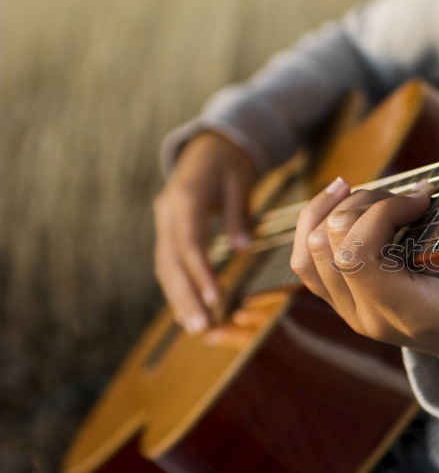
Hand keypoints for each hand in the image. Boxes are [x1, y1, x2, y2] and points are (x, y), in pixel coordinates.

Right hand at [153, 132, 255, 333]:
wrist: (209, 144)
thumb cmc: (229, 161)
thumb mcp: (239, 179)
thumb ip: (239, 214)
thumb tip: (243, 247)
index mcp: (184, 198)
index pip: (189, 243)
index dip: (201, 273)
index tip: (216, 299)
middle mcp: (167, 212)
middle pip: (172, 261)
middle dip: (186, 297)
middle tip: (200, 328)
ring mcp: (163, 222)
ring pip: (165, 267)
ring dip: (179, 299)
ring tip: (195, 328)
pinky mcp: (166, 230)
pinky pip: (168, 264)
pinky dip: (177, 288)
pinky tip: (187, 311)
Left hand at [291, 178, 438, 382]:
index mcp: (408, 314)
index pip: (357, 255)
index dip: (383, 212)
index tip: (425, 195)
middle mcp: (370, 317)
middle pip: (331, 244)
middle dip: (366, 203)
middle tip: (408, 195)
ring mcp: (351, 312)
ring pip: (310, 251)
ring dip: (334, 209)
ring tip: (364, 189)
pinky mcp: (342, 301)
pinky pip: (307, 261)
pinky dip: (316, 224)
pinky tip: (340, 199)